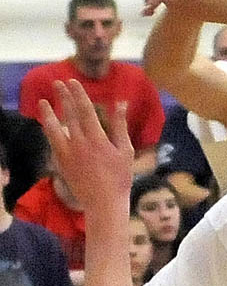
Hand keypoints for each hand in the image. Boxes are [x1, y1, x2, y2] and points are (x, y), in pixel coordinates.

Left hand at [39, 80, 133, 209]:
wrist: (103, 203)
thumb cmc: (120, 176)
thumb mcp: (125, 149)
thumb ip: (120, 125)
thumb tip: (121, 103)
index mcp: (97, 139)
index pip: (85, 110)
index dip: (78, 94)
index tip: (72, 82)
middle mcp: (79, 145)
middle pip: (69, 116)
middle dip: (62, 98)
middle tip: (57, 83)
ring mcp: (68, 155)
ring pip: (54, 130)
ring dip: (48, 115)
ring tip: (42, 102)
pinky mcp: (62, 165)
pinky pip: (54, 144)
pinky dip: (51, 132)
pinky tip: (49, 125)